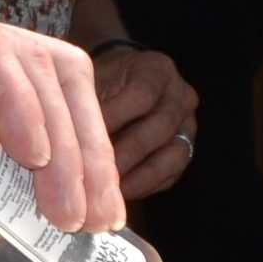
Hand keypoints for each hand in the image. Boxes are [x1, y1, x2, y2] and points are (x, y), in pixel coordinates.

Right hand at [0, 0, 119, 261]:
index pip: (46, 95)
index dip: (84, 152)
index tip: (94, 219)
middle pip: (56, 78)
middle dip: (92, 151)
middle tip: (97, 222)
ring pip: (32, 66)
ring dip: (67, 141)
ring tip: (71, 208)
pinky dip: (21, 104)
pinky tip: (34, 157)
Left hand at [94, 45, 195, 200]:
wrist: (119, 86)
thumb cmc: (102, 83)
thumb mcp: (94, 79)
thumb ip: (89, 101)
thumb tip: (74, 135)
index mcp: (158, 70)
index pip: (141, 96)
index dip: (114, 118)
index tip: (83, 136)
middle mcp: (181, 96)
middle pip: (159, 128)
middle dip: (124, 153)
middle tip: (94, 171)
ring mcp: (188, 126)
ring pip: (172, 155)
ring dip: (137, 174)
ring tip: (107, 187)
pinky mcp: (185, 152)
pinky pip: (170, 175)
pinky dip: (143, 185)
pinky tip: (119, 191)